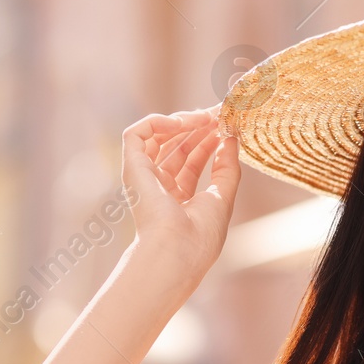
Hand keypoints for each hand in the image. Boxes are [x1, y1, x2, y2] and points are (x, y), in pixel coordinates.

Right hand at [120, 102, 240, 272]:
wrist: (177, 249)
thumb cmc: (200, 235)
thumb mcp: (223, 197)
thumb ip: (227, 167)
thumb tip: (232, 139)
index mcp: (178, 198)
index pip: (192, 161)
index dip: (209, 141)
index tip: (227, 125)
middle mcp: (158, 186)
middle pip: (176, 146)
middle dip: (199, 127)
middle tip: (220, 113)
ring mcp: (144, 177)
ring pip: (158, 136)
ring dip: (184, 121)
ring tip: (207, 117)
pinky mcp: (132, 167)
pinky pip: (137, 134)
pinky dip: (157, 121)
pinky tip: (183, 122)